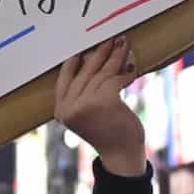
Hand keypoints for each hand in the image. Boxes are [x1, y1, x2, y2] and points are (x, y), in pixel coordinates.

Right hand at [54, 37, 144, 175]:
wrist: (121, 155)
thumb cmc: (108, 133)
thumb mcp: (88, 115)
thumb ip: (83, 94)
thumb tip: (91, 59)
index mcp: (61, 110)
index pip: (64, 77)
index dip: (75, 59)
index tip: (86, 46)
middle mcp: (69, 107)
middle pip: (85, 71)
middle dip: (100, 52)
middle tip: (111, 39)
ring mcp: (85, 104)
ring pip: (102, 73)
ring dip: (115, 57)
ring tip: (124, 45)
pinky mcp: (104, 101)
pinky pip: (115, 79)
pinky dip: (126, 71)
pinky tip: (132, 66)